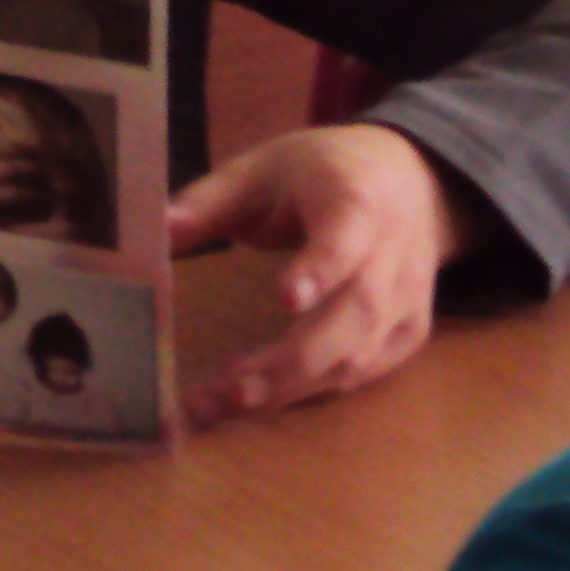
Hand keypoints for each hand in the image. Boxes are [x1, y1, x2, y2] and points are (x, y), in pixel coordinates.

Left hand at [166, 124, 482, 426]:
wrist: (411, 181)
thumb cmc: (324, 173)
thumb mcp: (265, 165)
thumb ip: (211, 199)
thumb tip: (158, 227)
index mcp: (357, 201)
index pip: (346, 238)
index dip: (320, 270)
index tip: (285, 298)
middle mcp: (392, 255)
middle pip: (353, 315)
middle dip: (289, 361)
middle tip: (225, 389)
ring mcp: (407, 300)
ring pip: (358, 357)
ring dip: (291, 389)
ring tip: (223, 405)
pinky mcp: (409, 333)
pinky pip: (365, 374)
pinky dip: (315, 392)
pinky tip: (264, 402)